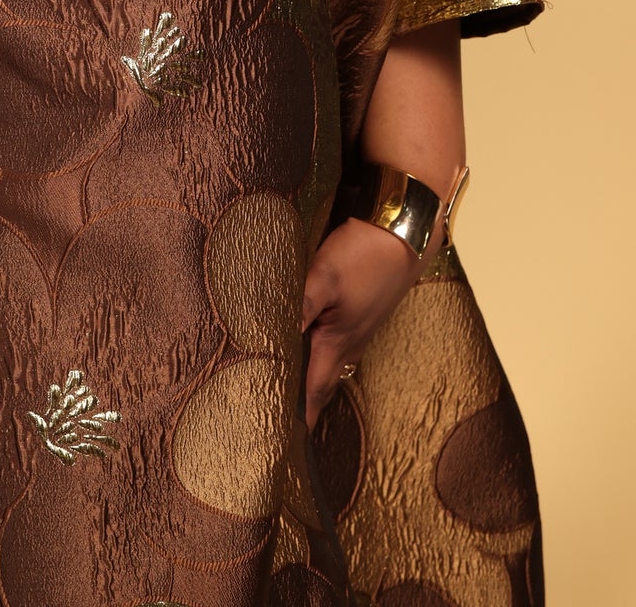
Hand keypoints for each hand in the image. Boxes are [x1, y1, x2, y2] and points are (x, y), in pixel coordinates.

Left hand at [301, 217, 420, 429]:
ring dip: (308, 378)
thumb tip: (266, 341)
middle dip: (302, 405)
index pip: (312, 392)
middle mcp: (349, 342)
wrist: (407, 227)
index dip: (297, 419)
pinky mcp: (360, 308)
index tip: (282, 446)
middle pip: (319, 382)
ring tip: (286, 390)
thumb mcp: (323, 277)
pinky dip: (316, 351)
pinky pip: (334, 340)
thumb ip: (296, 308)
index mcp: (337, 343)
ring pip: (327, 360)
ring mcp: (357, 326)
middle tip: (280, 425)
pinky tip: (305, 342)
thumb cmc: (366, 254)